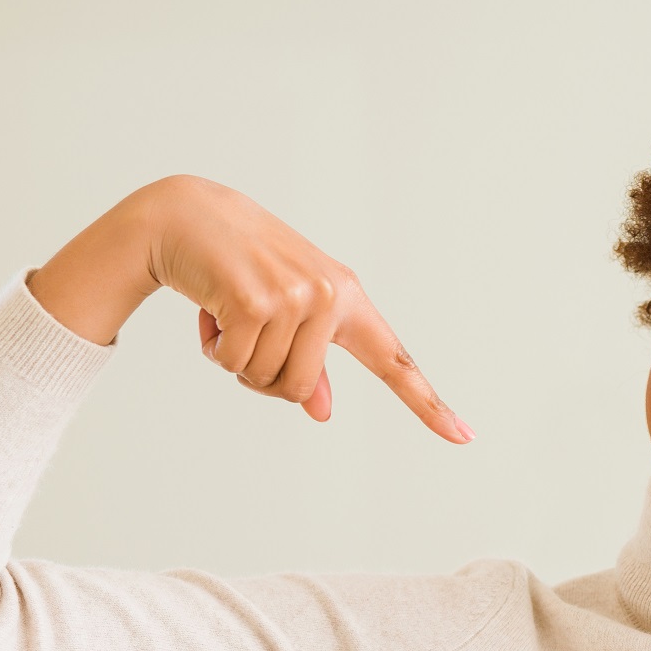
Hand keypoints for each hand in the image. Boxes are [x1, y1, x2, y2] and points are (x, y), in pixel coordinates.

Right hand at [27, 176, 471, 439]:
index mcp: (347, 298)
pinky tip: (207, 307)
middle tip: (240, 329)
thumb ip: (308, 362)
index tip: (465, 437)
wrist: (185, 213)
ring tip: (224, 311)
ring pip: (264, 380)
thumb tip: (321, 411)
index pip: (395, 360)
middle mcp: (330, 295)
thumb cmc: (239, 267)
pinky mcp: (257, 301)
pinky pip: (232, 364)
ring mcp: (297, 296)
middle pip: (297, 390)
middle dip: (259, 374)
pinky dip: (211, 347)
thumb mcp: (282, 313)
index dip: (428, 404)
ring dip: (232, 358)